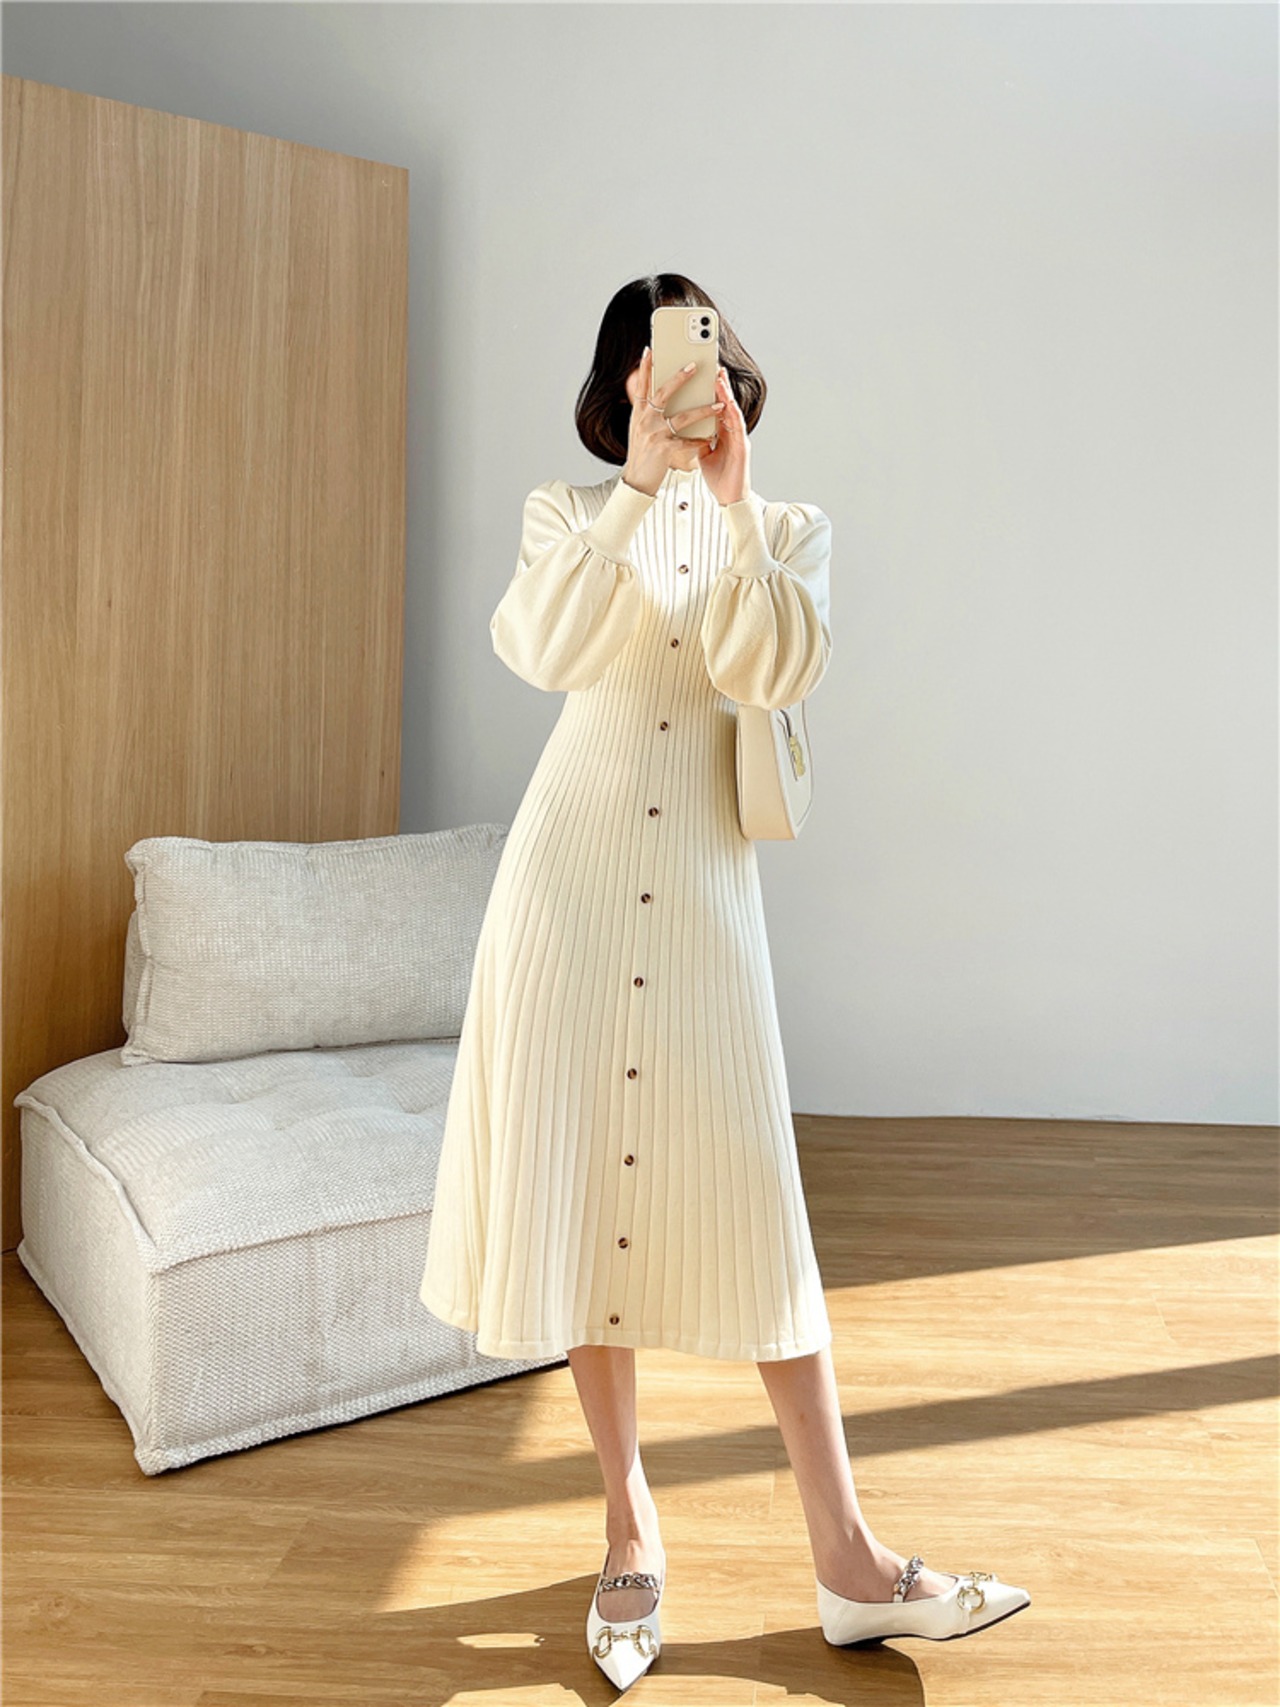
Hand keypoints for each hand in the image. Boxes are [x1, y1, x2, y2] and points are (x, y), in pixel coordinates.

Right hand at [621, 347, 726, 495]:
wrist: (636, 481)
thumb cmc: (642, 453)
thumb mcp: (639, 429)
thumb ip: (647, 411)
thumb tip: (656, 393)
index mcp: (638, 414)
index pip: (642, 386)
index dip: (645, 367)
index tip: (649, 349)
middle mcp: (644, 421)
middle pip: (663, 393)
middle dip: (679, 378)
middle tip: (694, 365)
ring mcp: (653, 434)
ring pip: (682, 417)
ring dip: (703, 410)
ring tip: (720, 404)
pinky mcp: (663, 449)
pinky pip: (687, 441)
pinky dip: (700, 439)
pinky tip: (712, 436)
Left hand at [695, 365, 749, 505]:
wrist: (729, 498)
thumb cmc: (718, 477)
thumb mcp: (703, 454)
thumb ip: (696, 438)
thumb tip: (680, 426)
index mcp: (721, 432)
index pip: (715, 407)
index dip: (710, 390)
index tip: (702, 374)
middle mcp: (731, 432)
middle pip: (725, 404)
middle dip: (720, 385)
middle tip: (713, 366)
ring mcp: (738, 438)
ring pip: (732, 411)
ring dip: (727, 394)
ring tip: (720, 377)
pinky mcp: (743, 447)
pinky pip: (738, 427)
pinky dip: (733, 413)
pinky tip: (728, 402)